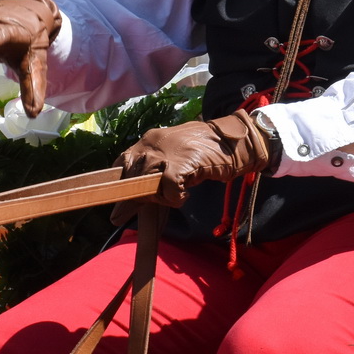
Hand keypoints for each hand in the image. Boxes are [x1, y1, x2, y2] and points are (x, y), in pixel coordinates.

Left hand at [110, 111, 270, 223]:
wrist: (235, 140)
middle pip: (129, 176)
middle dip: (129, 198)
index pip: (122, 161)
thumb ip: (157, 164)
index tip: (118, 197)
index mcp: (150, 138)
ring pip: (145, 184)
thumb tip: (140, 190)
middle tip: (124, 214)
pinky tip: (185, 196)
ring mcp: (165, 153)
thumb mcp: (176, 152)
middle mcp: (153, 143)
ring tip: (170, 200)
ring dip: (155, 198)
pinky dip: (174, 198)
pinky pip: (167, 190)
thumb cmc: (206, 149)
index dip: (118, 182)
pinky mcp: (180, 164)